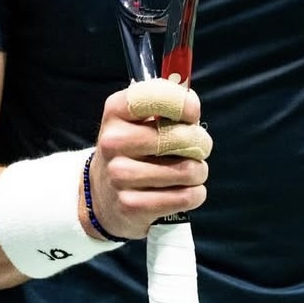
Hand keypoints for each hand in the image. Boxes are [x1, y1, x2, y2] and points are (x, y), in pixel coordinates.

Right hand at [82, 78, 211, 239]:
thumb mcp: (138, 119)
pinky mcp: (131, 205)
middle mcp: (113, 141)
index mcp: (115, 111)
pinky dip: (195, 194)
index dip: (183, 103)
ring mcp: (119, 175)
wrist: (102, 195)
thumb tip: (192, 105)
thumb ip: (166, 105)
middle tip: (199, 147)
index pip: (155, 97)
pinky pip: (185, 197)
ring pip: (187, 170)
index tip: (192, 113)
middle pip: (180, 137)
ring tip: (190, 171)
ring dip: (199, 171)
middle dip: (201, 143)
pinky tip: (184, 190)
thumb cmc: (132, 148)